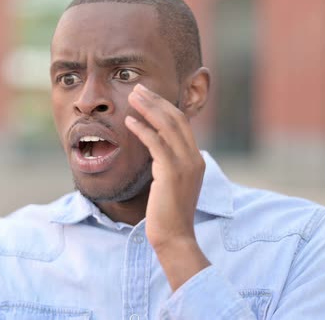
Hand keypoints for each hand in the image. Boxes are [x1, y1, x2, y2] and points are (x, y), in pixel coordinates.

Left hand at [125, 84, 208, 290]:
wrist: (175, 237)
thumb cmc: (168, 215)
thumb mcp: (172, 185)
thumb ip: (169, 166)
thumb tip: (157, 152)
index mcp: (196, 160)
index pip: (181, 124)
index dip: (164, 106)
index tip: (148, 96)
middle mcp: (194, 158)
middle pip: (176, 118)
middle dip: (156, 100)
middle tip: (138, 88)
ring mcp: (185, 165)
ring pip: (167, 126)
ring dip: (148, 108)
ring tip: (132, 96)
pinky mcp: (171, 173)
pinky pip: (156, 143)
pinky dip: (142, 129)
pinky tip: (128, 122)